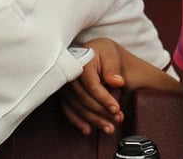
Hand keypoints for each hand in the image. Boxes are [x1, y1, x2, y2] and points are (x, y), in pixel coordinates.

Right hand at [60, 38, 182, 135]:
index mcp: (81, 62)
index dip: (104, 99)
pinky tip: (88, 130)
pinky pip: (68, 111)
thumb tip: (117, 81)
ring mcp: (65, 86)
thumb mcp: (111, 54)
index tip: (116, 109)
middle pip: (84, 99)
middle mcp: (70, 76)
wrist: (94, 53)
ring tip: (109, 128)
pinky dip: (78, 122)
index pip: (92, 86)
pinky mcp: (64, 95)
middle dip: (102, 112)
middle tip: (118, 120)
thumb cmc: (103, 53)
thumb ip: (113, 68)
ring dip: (94, 121)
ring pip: (77, 108)